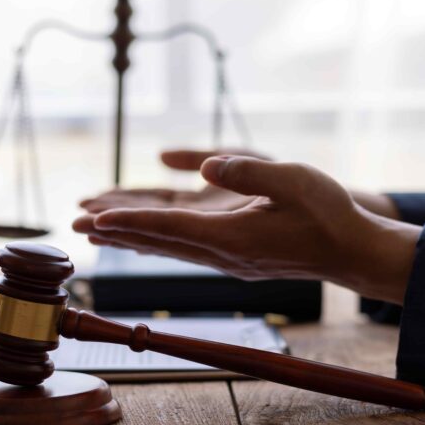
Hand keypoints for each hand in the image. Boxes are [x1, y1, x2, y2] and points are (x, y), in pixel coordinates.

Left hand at [73, 156, 420, 303]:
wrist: (350, 250)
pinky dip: (154, 236)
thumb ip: (248, 172)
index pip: (170, 228)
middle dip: (114, 230)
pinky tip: (138, 232)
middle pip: (156, 240)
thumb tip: (204, 167)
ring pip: (165, 244)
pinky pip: (183, 243)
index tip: (96, 218)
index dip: (130, 222)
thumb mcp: (295, 180)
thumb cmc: (328, 213)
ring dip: (128, 235)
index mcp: (234, 237)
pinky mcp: (231, 253)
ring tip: (92, 227)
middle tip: (74, 222)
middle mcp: (222, 253)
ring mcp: (225, 256)